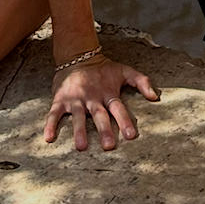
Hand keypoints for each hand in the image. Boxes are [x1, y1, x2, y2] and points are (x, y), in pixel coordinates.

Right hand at [43, 58, 158, 150]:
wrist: (77, 56)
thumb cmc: (103, 69)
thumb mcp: (124, 71)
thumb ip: (141, 81)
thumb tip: (156, 97)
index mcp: (108, 93)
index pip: (118, 108)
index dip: (124, 120)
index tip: (131, 135)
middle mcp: (93, 97)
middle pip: (99, 115)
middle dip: (104, 130)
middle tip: (108, 146)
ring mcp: (76, 99)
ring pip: (78, 117)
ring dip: (79, 131)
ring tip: (82, 146)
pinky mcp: (60, 100)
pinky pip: (54, 113)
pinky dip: (50, 125)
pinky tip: (48, 138)